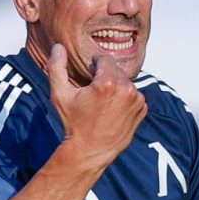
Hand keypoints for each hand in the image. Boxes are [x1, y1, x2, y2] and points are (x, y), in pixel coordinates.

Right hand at [46, 43, 146, 169]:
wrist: (90, 152)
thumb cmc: (74, 124)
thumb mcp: (60, 95)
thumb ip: (56, 68)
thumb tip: (58, 47)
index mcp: (108, 83)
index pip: (104, 59)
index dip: (95, 65)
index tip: (89, 74)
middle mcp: (126, 90)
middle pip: (115, 69)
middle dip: (105, 75)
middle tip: (94, 91)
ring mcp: (137, 100)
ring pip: (125, 81)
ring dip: (116, 86)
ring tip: (103, 101)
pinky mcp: (142, 109)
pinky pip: (134, 94)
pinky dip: (125, 98)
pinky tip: (113, 109)